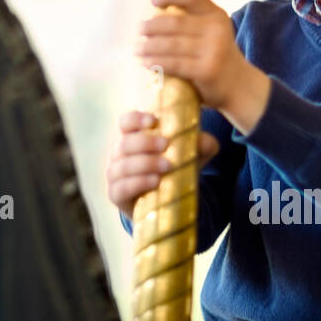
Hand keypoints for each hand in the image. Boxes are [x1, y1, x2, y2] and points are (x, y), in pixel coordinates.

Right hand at [106, 110, 221, 219]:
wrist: (166, 201)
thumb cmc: (174, 169)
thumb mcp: (190, 156)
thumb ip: (201, 146)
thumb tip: (205, 140)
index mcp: (133, 137)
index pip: (125, 122)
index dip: (135, 119)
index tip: (153, 120)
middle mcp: (120, 154)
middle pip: (124, 144)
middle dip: (145, 143)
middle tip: (165, 144)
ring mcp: (115, 174)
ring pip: (122, 166)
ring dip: (145, 164)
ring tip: (166, 165)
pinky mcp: (116, 195)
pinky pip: (122, 187)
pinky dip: (138, 183)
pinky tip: (155, 181)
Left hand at [134, 0, 244, 109]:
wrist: (239, 86)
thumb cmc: (217, 57)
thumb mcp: (213, 33)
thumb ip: (193, 23)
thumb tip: (153, 16)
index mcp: (216, 15)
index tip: (152, 0)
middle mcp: (216, 29)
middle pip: (175, 23)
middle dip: (151, 26)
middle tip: (138, 30)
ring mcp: (213, 50)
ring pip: (171, 45)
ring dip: (148, 46)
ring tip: (136, 48)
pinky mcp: (206, 70)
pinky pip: (173, 63)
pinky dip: (155, 62)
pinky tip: (144, 62)